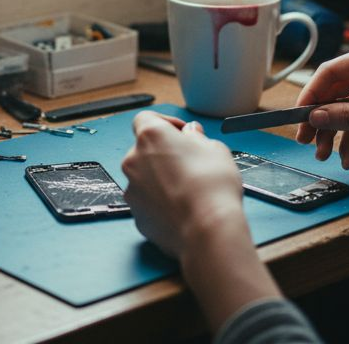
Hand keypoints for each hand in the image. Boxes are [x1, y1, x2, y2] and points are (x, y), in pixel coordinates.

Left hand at [122, 111, 282, 329]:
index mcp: (151, 136)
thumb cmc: (213, 185)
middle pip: (144, 150)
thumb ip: (197, 138)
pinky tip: (183, 209)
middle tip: (191, 163)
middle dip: (164, 154)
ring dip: (162, 179)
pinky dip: (161, 203)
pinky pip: (148, 203)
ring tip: (189, 190)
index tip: (183, 134)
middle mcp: (133, 160)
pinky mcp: (137, 216)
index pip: (145, 118)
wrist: (207, 230)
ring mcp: (132, 190)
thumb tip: (191, 136)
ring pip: (145, 178)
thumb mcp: (215, 149)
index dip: (165, 123)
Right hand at [296, 42, 348, 168]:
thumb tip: (316, 117)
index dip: (311, 95)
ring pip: (344, 109)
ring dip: (334, 132)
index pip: (330, 72)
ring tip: (325, 154)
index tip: (297, 116)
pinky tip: (347, 156)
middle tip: (306, 140)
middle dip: (321, 119)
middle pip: (334, 93)